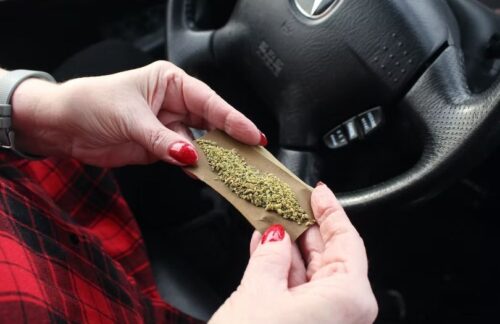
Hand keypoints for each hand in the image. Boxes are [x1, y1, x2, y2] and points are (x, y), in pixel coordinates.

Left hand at [10, 61, 264, 165]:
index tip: (252, 135)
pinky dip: (195, 168)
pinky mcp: (160, 148)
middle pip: (211, 123)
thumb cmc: (92, 104)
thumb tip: (190, 156)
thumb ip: (162, 140)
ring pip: (200, 144)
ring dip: (214, 158)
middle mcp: (174, 103)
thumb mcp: (130, 118)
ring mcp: (168, 127)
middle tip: (252, 156)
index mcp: (170, 83)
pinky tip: (206, 175)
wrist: (64, 126)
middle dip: (231, 139)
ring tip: (234, 170)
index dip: (233, 118)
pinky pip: (184, 159)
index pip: (209, 101)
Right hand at [210, 183, 377, 323]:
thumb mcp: (257, 292)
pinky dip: (282, 271)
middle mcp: (344, 313)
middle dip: (305, 227)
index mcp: (348, 298)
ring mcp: (326, 323)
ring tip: (268, 222)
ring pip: (311, 273)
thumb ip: (269, 255)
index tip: (318, 192)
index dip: (331, 211)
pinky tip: (265, 251)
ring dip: (289, 248)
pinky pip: (300, 292)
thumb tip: (275, 235)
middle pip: (330, 255)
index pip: (346, 240)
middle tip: (286, 203)